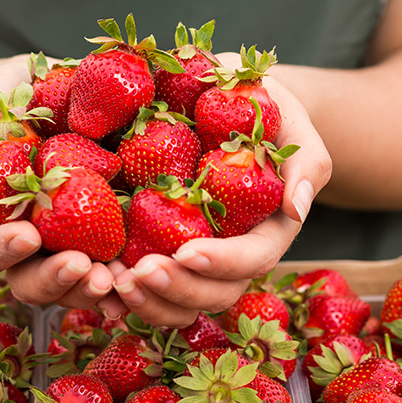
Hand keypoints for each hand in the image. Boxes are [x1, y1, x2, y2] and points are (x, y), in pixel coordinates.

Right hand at [0, 55, 117, 308]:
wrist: (56, 86)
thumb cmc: (2, 100)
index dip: (3, 251)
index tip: (29, 234)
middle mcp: (28, 244)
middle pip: (31, 282)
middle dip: (55, 280)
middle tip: (81, 266)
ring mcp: (70, 243)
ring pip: (76, 285)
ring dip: (93, 290)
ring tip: (117, 279)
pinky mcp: (110, 233)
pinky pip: (118, 265)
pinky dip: (130, 277)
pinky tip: (146, 274)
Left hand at [106, 72, 331, 326]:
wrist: (221, 99)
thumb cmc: (262, 107)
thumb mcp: (291, 121)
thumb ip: (306, 161)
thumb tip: (298, 207)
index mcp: (267, 228)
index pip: (252, 259)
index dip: (222, 262)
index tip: (187, 251)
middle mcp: (230, 253)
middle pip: (213, 293)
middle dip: (178, 289)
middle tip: (138, 274)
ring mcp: (194, 256)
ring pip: (179, 303)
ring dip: (146, 302)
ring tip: (112, 282)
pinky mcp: (159, 247)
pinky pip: (146, 286)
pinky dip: (121, 293)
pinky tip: (95, 281)